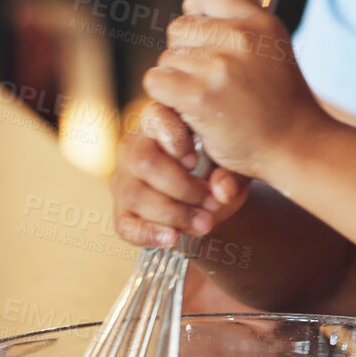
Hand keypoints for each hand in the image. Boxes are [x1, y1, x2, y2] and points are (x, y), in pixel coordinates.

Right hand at [112, 102, 249, 249]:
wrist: (213, 199)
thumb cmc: (220, 167)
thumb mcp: (232, 164)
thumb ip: (231, 173)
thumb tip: (223, 191)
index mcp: (160, 121)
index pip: (156, 119)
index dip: (174, 140)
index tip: (195, 160)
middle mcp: (134, 146)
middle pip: (144, 162)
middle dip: (182, 186)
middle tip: (213, 202)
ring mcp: (123, 180)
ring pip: (136, 195)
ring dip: (174, 213)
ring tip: (207, 223)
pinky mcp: (123, 211)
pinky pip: (126, 225)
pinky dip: (150, 234)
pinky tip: (173, 238)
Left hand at [143, 0, 326, 179]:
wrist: (296, 146)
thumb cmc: (282, 105)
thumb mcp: (274, 51)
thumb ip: (241, 29)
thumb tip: (195, 11)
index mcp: (260, 22)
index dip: (197, 11)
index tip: (203, 34)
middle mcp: (240, 37)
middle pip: (179, 29)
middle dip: (186, 54)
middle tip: (211, 82)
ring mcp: (219, 66)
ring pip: (167, 59)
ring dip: (179, 82)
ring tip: (210, 101)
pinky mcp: (198, 95)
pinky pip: (157, 82)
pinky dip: (167, 99)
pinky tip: (192, 111)